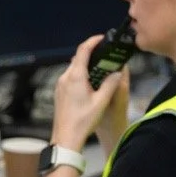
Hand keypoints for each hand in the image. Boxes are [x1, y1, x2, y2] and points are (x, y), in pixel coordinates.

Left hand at [52, 35, 126, 149]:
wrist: (66, 138)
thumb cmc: (82, 121)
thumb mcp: (101, 101)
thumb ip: (110, 84)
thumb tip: (117, 72)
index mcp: (75, 77)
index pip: (83, 50)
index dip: (93, 41)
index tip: (101, 38)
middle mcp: (65, 78)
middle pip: (78, 58)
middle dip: (91, 54)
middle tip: (104, 54)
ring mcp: (60, 85)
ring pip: (73, 68)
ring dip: (85, 66)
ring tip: (99, 69)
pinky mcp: (58, 93)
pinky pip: (69, 78)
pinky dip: (80, 75)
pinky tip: (89, 84)